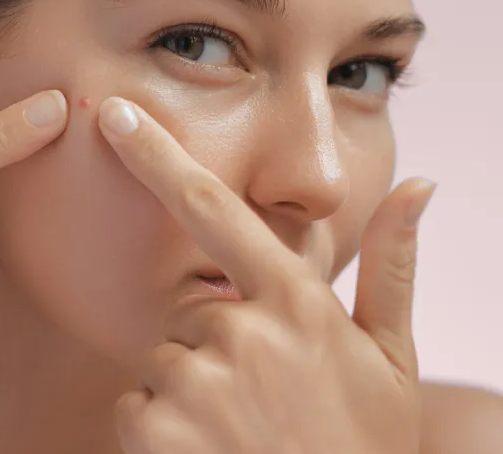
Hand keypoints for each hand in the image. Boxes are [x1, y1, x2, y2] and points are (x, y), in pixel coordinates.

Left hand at [99, 97, 433, 453]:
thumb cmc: (363, 446)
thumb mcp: (389, 359)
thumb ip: (392, 267)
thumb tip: (420, 183)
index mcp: (294, 303)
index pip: (212, 208)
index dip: (157, 156)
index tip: (115, 116)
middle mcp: (242, 332)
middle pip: (186, 309)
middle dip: (209, 342)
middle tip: (256, 396)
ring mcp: (197, 382)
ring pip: (161, 360)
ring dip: (188, 389)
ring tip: (239, 430)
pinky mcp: (157, 429)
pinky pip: (136, 405)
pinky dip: (160, 428)